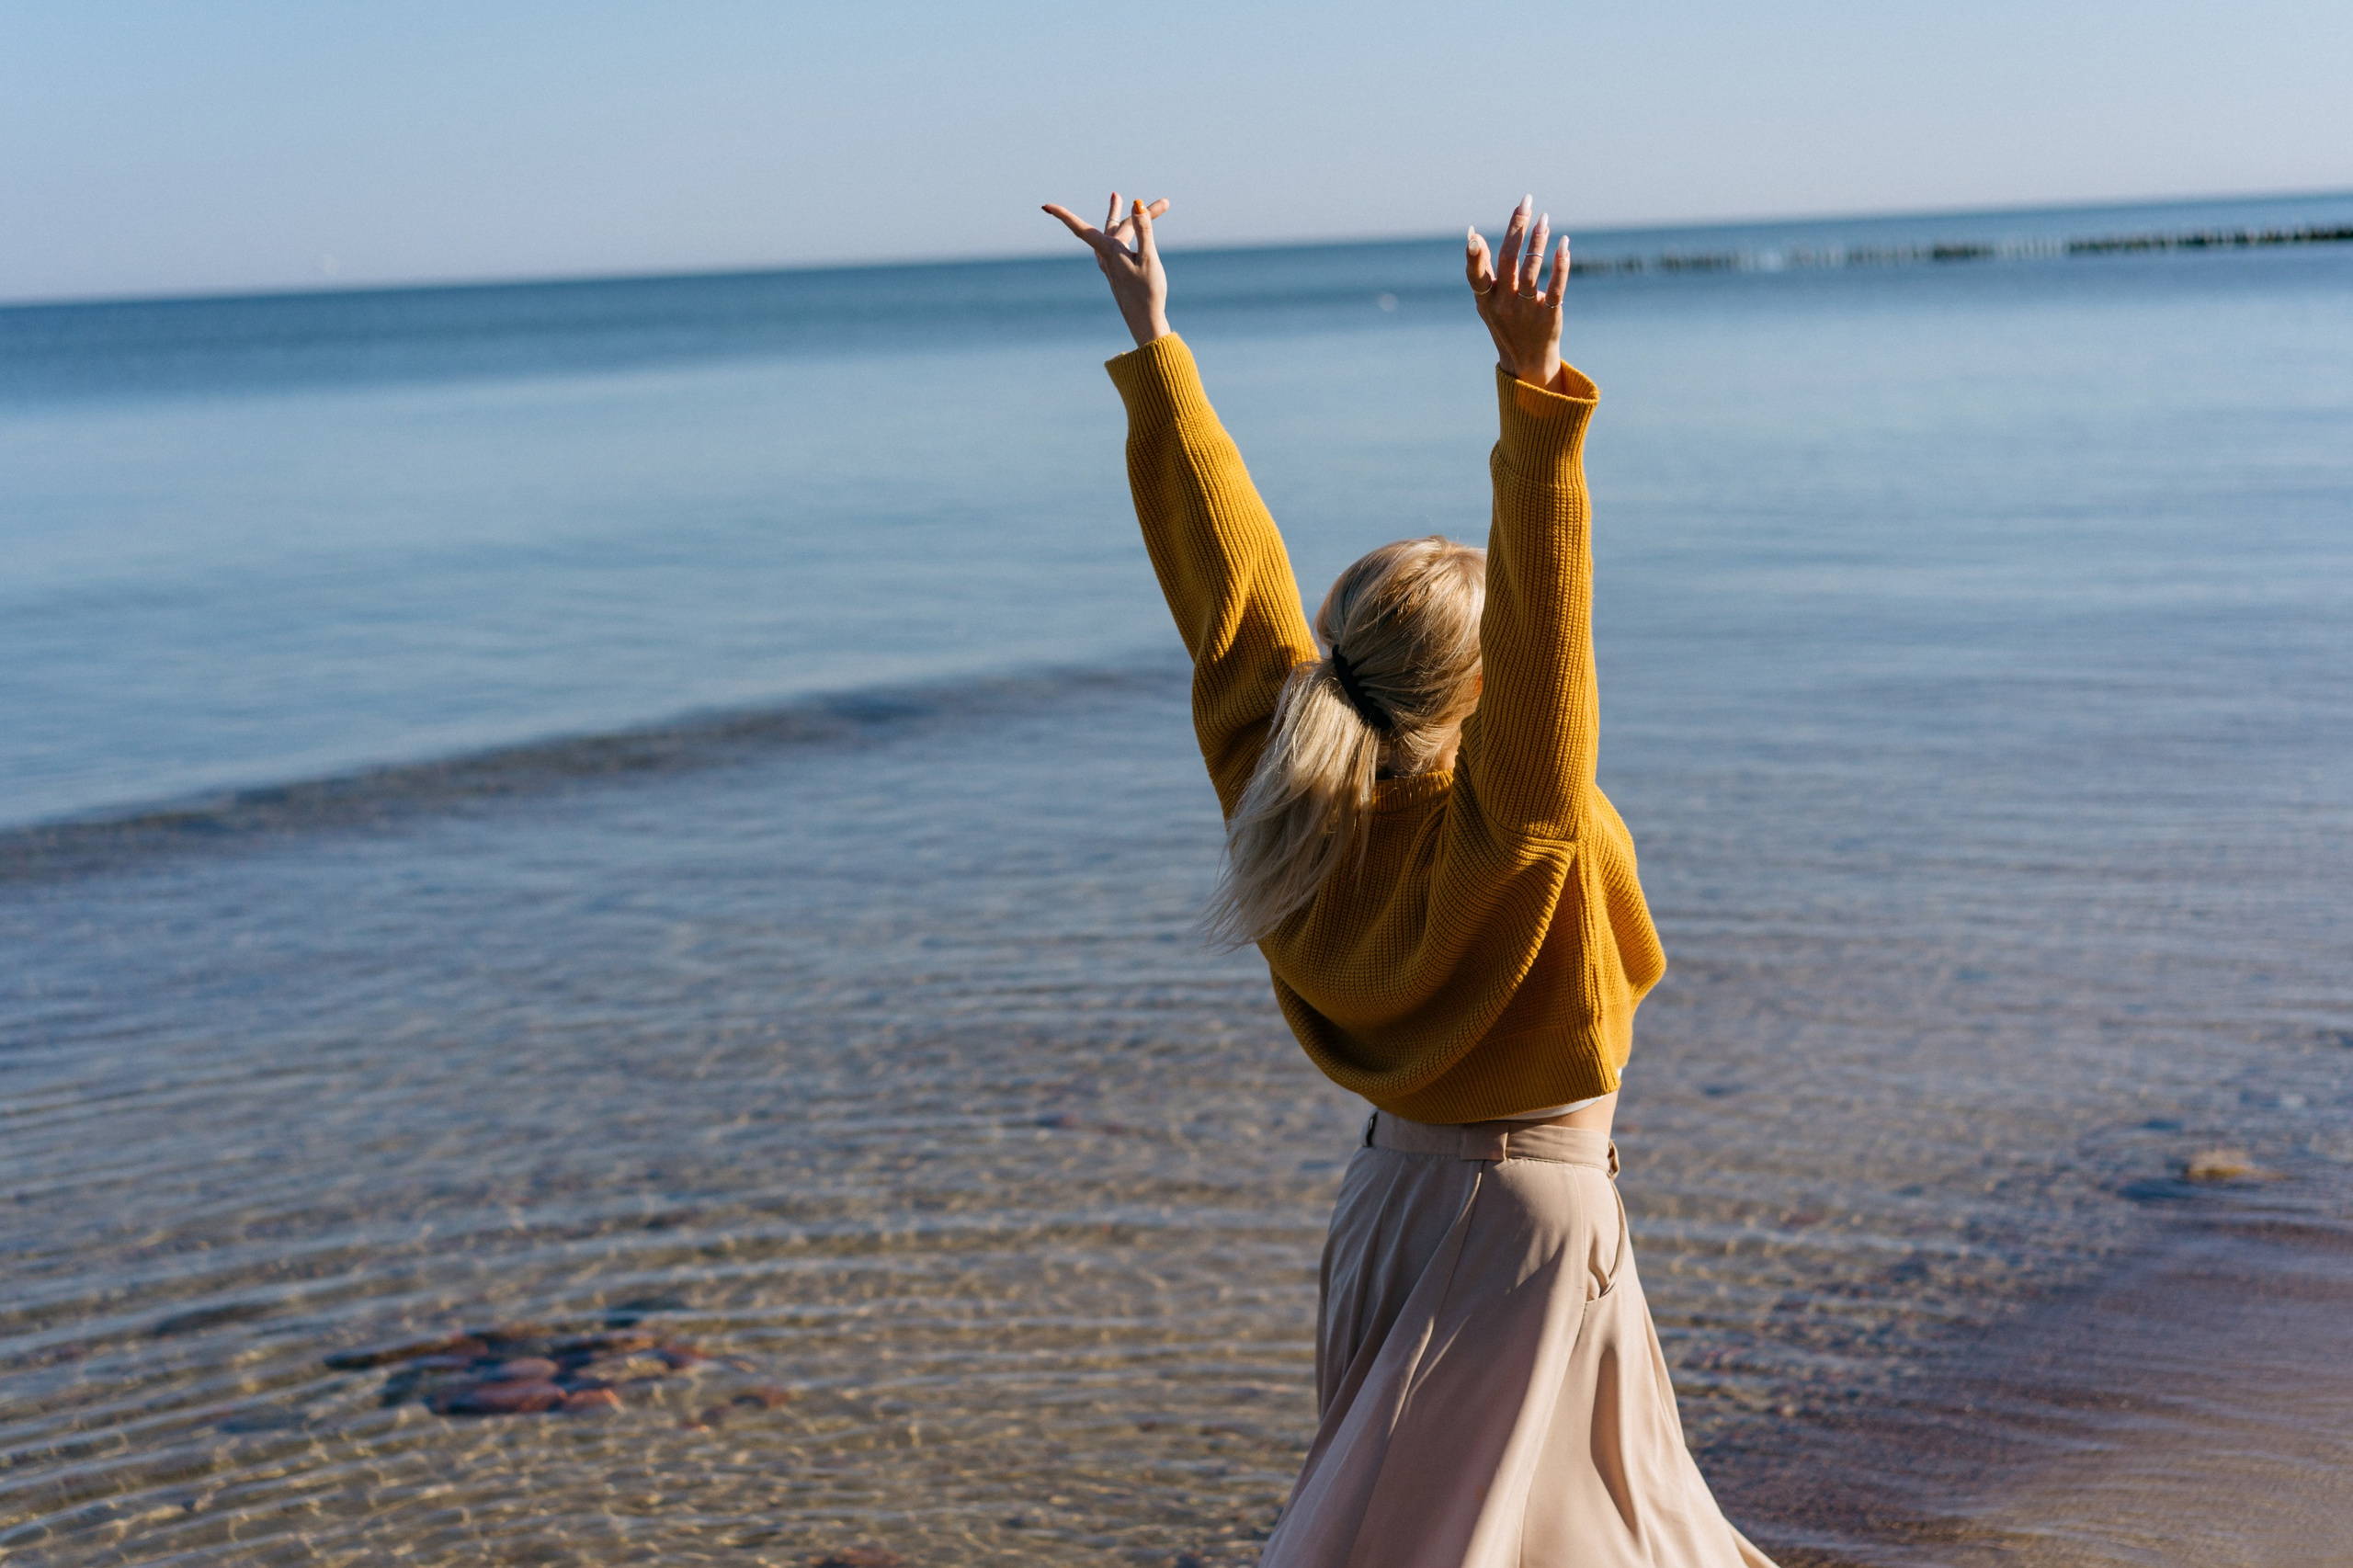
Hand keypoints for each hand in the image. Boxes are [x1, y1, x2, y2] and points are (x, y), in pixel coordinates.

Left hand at [1042, 193, 1172, 347]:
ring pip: (1113, 234)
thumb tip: (1137, 204)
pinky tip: (1118, 235)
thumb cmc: (1148, 293)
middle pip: (1115, 226)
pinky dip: (1120, 233)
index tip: (1045, 205)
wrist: (1145, 322)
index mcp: (1110, 252)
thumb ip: (1144, 230)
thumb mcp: (1149, 258)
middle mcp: (1106, 258)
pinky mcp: (1117, 273)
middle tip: (1147, 201)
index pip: (1082, 229)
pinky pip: (1115, 245)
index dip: (1063, 215)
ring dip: (1117, 216)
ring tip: (1117, 198)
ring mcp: (1111, 266)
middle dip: (1132, 213)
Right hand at [1467, 196, 1570, 390]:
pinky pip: (1557, 286)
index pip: (1477, 276)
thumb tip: (1472, 234)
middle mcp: (1504, 304)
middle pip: (1508, 261)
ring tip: (1544, 219)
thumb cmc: (1505, 323)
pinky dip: (1561, 263)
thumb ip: (1481, 270)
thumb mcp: (1487, 301)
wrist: (1528, 361)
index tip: (1474, 237)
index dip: (1474, 258)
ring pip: (1533, 270)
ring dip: (1538, 241)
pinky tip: (1563, 243)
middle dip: (1517, 228)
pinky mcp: (1549, 314)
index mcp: (1486, 299)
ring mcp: (1527, 310)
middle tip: (1526, 202)